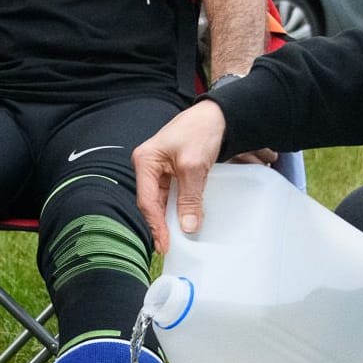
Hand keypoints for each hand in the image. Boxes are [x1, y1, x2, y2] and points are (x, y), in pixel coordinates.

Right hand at [132, 102, 227, 253]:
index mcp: (145, 161)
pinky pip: (173, 195)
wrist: (217, 115)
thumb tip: (188, 226)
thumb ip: (190, 197)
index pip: (147, 201)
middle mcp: (149, 166)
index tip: (165, 244)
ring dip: (171, 218)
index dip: (156, 225)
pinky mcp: (173, 171)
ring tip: (177, 239)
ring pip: (163, 201)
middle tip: (170, 246)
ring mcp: (160, 168)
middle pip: (152, 203)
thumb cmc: (200, 130)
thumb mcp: (194, 166)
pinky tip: (186, 220)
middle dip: (161, 225)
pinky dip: (180, 208)